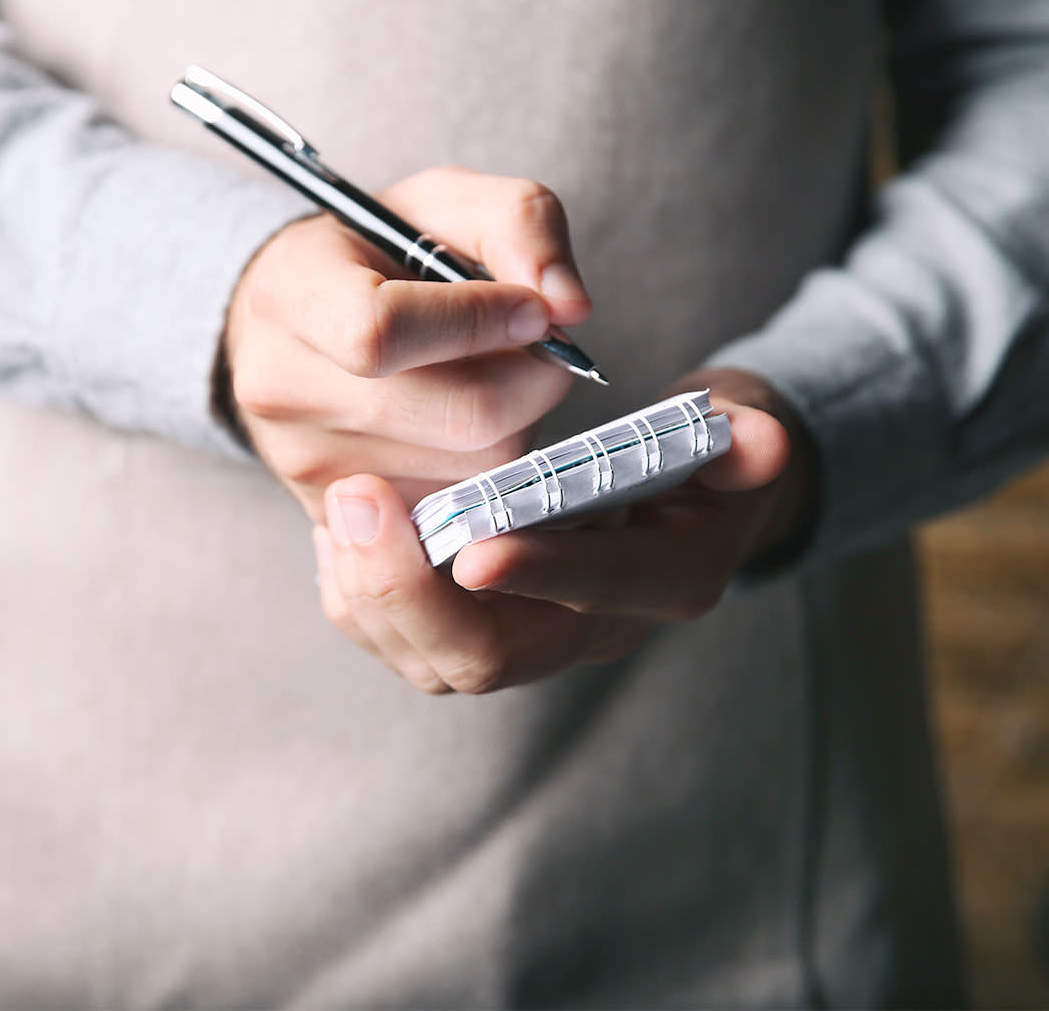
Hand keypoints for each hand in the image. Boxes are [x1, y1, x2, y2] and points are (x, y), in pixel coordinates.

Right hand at [225, 167, 592, 517]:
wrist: (291, 324)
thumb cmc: (373, 256)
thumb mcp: (442, 203)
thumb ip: (520, 222)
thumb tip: (569, 307)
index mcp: (292, 292)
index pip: (383, 331)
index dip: (480, 322)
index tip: (530, 306)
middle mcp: (284, 386)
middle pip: (459, 416)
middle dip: (530, 380)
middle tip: (533, 346)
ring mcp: (309, 461)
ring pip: (473, 468)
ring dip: (515, 423)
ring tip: (487, 378)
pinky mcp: (338, 514)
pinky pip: (457, 506)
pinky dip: (483, 464)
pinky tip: (460, 422)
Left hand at [313, 369, 817, 693]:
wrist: (680, 499)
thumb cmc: (702, 458)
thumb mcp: (735, 442)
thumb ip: (742, 445)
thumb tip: (759, 440)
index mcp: (663, 582)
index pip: (601, 588)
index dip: (543, 571)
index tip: (474, 548)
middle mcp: (590, 631)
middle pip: (488, 655)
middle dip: (411, 590)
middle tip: (357, 498)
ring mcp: (533, 640)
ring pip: (434, 660)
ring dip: (372, 592)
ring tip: (343, 506)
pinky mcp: (484, 630)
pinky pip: (407, 644)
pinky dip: (361, 597)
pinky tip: (341, 532)